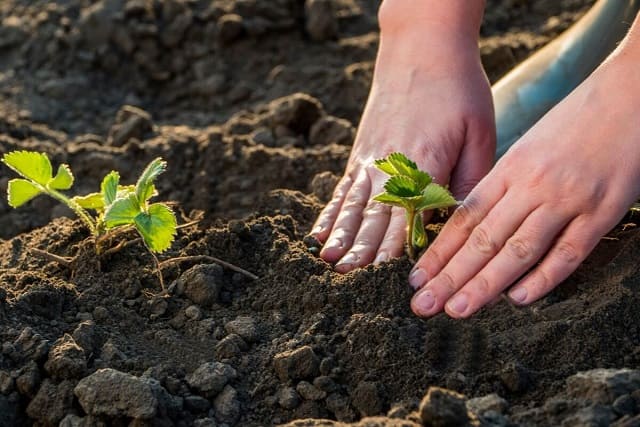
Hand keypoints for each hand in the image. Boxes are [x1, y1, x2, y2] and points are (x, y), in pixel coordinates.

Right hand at [310, 17, 495, 271]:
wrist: (422, 46)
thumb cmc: (459, 90)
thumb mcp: (480, 135)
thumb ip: (468, 182)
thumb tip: (459, 223)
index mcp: (423, 164)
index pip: (408, 218)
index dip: (395, 251)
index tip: (385, 281)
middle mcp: (389, 165)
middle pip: (373, 217)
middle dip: (362, 252)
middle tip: (350, 282)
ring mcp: (369, 158)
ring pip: (352, 206)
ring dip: (341, 237)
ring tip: (330, 264)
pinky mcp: (360, 151)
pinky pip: (342, 188)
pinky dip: (330, 212)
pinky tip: (319, 233)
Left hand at [410, 50, 639, 317]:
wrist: (629, 94)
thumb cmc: (575, 122)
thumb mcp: (528, 148)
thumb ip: (503, 185)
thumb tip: (475, 225)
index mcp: (509, 169)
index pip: (465, 219)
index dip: (439, 252)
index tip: (416, 277)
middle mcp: (531, 186)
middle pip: (483, 239)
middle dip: (449, 276)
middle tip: (422, 304)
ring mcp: (566, 200)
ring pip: (518, 249)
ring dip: (485, 284)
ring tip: (457, 309)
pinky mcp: (602, 211)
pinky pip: (569, 251)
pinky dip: (543, 277)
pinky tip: (518, 299)